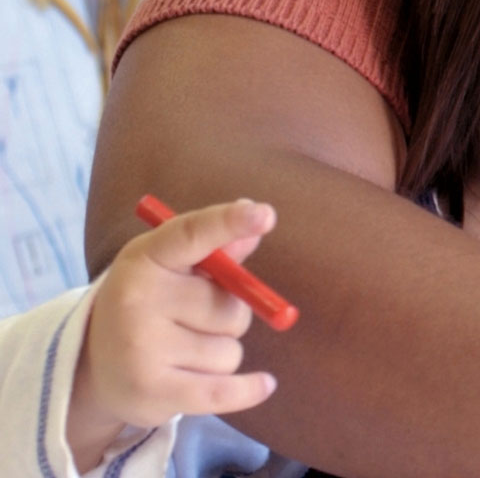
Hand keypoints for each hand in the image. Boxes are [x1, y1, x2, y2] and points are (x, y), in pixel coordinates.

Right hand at [69, 199, 280, 468]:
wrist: (89, 366)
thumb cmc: (147, 305)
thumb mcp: (170, 269)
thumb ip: (217, 250)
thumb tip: (257, 223)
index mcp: (146, 259)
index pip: (191, 234)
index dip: (229, 223)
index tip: (264, 214)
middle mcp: (138, 300)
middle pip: (231, 307)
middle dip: (226, 317)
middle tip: (190, 321)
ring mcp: (142, 347)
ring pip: (230, 351)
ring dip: (219, 354)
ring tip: (180, 352)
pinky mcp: (152, 391)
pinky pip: (224, 390)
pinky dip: (248, 390)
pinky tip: (264, 384)